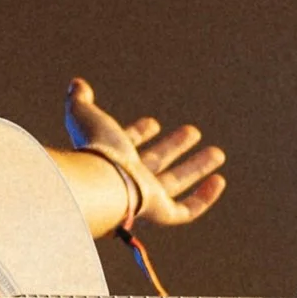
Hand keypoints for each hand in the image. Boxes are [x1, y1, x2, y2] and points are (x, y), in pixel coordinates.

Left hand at [64, 79, 226, 229]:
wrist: (102, 180)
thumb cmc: (94, 150)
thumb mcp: (85, 116)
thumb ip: (79, 100)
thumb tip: (77, 84)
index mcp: (110, 156)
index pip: (127, 145)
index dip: (139, 132)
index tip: (153, 122)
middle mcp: (128, 178)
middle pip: (155, 162)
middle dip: (174, 146)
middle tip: (192, 131)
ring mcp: (145, 197)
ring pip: (175, 182)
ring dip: (197, 167)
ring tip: (218, 153)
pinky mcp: (160, 213)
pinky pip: (186, 211)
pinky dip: (204, 198)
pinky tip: (219, 181)